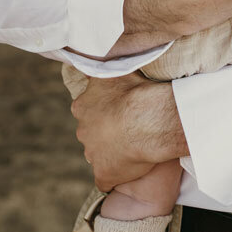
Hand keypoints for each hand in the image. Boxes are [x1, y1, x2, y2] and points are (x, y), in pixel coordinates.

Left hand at [71, 73, 186, 190]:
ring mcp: (92, 155)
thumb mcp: (115, 69)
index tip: (121, 110)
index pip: (89, 110)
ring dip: (114, 152)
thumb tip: (89, 52)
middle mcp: (82, 131)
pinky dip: (117, 175)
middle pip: (93, 133)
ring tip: (136, 146)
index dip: (105, 111)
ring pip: (101, 155)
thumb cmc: (135, 91)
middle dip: (107, 132)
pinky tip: (132, 169)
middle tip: (130, 127)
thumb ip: (101, 66)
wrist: (148, 120)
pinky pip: (107, 178)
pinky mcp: (103, 174)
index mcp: (83, 106)